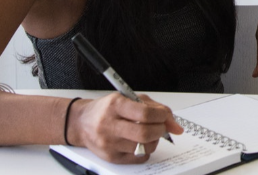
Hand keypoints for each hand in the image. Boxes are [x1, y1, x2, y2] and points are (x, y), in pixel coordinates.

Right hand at [68, 93, 183, 163]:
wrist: (81, 122)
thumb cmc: (107, 109)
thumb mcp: (129, 99)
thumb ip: (155, 108)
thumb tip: (176, 126)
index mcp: (115, 105)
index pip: (145, 114)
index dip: (161, 116)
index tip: (164, 117)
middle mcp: (109, 124)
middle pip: (144, 133)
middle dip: (160, 130)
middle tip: (160, 127)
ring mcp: (108, 143)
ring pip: (143, 148)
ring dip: (154, 141)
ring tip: (149, 134)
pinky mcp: (110, 157)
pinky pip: (138, 158)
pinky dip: (146, 151)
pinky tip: (140, 143)